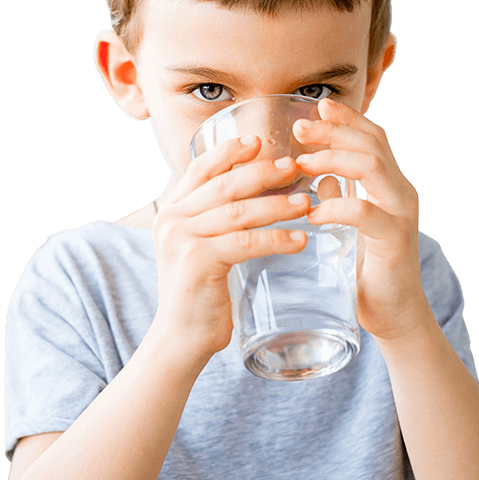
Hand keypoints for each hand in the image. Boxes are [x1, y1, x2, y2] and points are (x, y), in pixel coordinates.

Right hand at [151, 136, 310, 358]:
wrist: (181, 338)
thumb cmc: (201, 293)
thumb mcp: (203, 247)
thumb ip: (219, 220)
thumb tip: (262, 194)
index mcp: (173, 211)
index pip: (199, 168)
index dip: (229, 152)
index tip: (259, 142)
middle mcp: (172, 219)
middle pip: (223, 185)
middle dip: (262, 173)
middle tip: (293, 168)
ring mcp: (181, 239)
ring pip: (237, 211)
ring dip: (276, 205)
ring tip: (306, 203)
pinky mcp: (196, 261)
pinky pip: (244, 242)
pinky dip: (276, 239)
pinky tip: (300, 240)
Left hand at [294, 98, 431, 341]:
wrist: (394, 314)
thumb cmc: (369, 270)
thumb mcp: (352, 226)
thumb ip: (342, 198)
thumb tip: (322, 179)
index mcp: (390, 186)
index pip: (373, 139)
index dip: (348, 120)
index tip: (319, 106)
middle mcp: (401, 192)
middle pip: (372, 144)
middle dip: (335, 131)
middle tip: (300, 128)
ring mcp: (402, 214)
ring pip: (372, 166)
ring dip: (332, 159)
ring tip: (301, 163)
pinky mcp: (395, 239)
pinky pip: (365, 212)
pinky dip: (336, 207)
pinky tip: (312, 212)